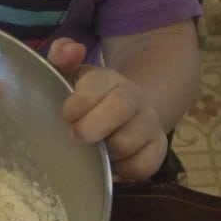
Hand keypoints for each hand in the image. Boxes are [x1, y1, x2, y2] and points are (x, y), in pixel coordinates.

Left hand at [47, 38, 167, 180]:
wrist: (123, 109)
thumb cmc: (86, 96)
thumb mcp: (70, 74)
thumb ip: (62, 57)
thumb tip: (71, 50)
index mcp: (108, 78)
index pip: (96, 85)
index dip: (77, 103)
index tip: (65, 116)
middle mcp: (133, 97)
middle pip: (120, 108)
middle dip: (92, 127)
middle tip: (75, 137)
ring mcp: (148, 122)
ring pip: (128, 143)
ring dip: (104, 153)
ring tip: (92, 152)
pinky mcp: (158, 147)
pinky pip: (143, 166)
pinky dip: (123, 170)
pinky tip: (111, 163)